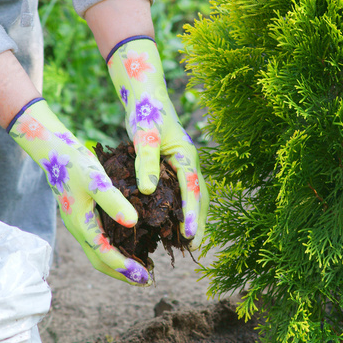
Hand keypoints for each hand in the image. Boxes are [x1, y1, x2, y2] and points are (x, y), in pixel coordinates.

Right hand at [8, 98, 150, 283]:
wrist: (53, 150)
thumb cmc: (75, 163)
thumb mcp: (97, 180)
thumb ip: (114, 201)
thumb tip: (133, 223)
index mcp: (82, 224)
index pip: (105, 255)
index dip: (125, 268)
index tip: (145, 276)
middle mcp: (79, 229)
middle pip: (100, 261)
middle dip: (122, 273)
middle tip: (145, 281)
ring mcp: (78, 223)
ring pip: (98, 252)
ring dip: (118, 263)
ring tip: (140, 268)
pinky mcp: (81, 216)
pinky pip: (98, 240)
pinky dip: (113, 249)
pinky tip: (128, 243)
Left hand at [107, 36, 208, 249]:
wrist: (146, 95)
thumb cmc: (146, 112)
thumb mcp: (143, 135)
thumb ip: (146, 162)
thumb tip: (149, 191)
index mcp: (186, 155)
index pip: (192, 190)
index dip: (192, 214)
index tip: (191, 235)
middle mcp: (189, 162)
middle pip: (199, 197)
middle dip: (199, 221)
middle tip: (194, 246)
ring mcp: (183, 165)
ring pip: (193, 196)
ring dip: (192, 217)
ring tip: (186, 241)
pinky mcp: (173, 167)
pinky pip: (181, 192)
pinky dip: (180, 208)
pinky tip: (170, 222)